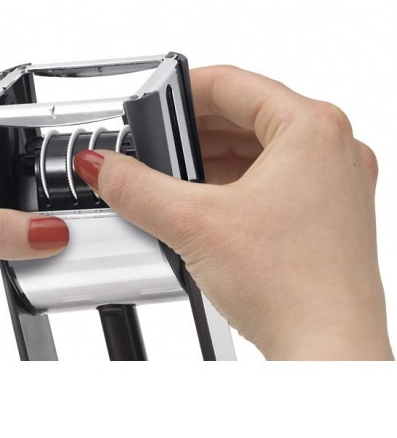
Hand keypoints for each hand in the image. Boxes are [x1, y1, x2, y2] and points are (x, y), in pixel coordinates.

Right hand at [74, 65, 392, 359]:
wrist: (328, 354)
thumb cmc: (296, 290)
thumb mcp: (195, 225)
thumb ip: (136, 188)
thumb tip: (102, 166)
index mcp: (314, 129)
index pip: (233, 83)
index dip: (182, 89)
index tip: (153, 102)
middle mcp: (333, 150)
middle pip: (246, 115)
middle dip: (193, 130)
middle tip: (155, 144)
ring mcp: (334, 184)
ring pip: (259, 148)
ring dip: (211, 157)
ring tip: (174, 176)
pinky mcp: (326, 215)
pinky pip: (272, 178)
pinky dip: (234, 182)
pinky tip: (204, 203)